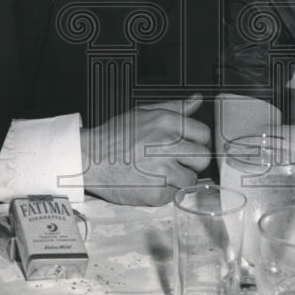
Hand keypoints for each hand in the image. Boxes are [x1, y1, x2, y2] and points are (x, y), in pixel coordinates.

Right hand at [81, 93, 211, 205]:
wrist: (90, 159)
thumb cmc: (116, 136)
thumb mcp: (144, 113)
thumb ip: (174, 108)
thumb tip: (197, 100)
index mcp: (166, 122)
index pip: (204, 133)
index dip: (198, 141)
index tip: (189, 146)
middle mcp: (167, 144)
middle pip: (203, 158)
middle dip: (193, 161)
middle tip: (177, 162)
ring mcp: (163, 170)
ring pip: (191, 179)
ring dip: (180, 179)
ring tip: (161, 173)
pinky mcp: (157, 193)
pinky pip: (174, 195)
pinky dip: (165, 192)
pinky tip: (150, 183)